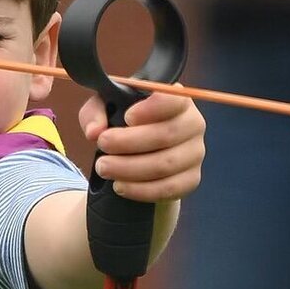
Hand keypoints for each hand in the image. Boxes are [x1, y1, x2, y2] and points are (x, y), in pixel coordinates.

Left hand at [78, 92, 204, 203]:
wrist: (142, 152)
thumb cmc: (126, 123)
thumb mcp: (106, 109)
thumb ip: (96, 112)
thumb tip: (94, 131)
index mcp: (178, 100)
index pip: (175, 99)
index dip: (152, 108)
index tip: (127, 117)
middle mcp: (193, 124)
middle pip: (166, 135)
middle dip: (128, 142)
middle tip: (102, 145)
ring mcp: (195, 153)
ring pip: (164, 165)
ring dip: (129, 168)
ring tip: (104, 167)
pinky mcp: (191, 179)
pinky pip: (168, 188)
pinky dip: (140, 190)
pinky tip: (120, 186)